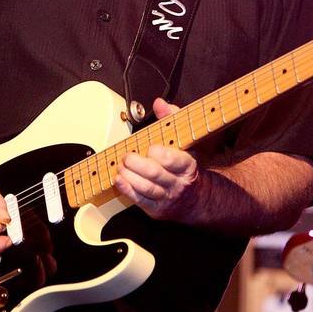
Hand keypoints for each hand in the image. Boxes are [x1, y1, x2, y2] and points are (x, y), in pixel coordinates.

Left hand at [113, 98, 201, 220]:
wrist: (193, 197)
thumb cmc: (183, 165)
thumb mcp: (183, 140)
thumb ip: (171, 119)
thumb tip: (159, 103)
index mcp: (187, 165)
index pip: (175, 160)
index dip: (160, 154)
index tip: (150, 148)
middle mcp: (177, 182)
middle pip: (156, 174)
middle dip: (137, 164)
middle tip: (127, 156)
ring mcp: (166, 196)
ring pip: (147, 187)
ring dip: (130, 176)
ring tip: (121, 166)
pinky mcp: (156, 208)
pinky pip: (139, 199)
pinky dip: (126, 189)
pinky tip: (119, 179)